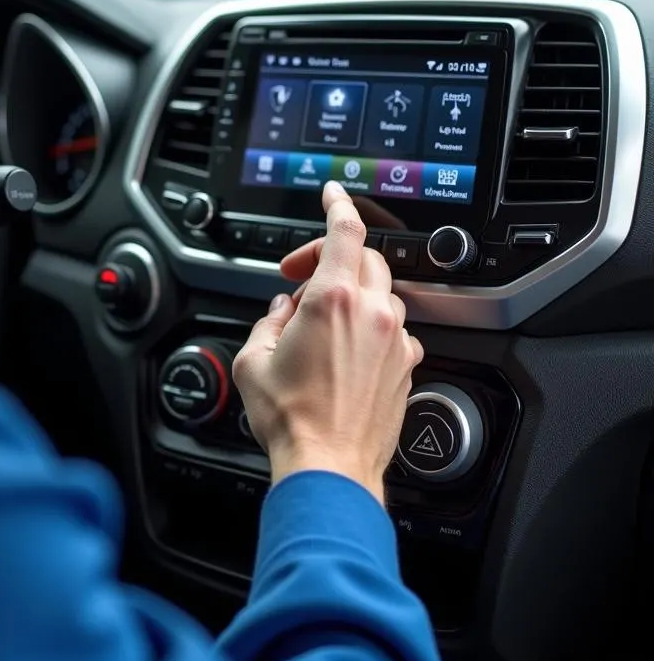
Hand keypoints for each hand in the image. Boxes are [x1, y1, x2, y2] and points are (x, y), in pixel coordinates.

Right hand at [232, 182, 422, 504]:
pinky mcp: (407, 367)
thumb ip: (267, 320)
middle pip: (366, 258)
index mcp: (333, 300)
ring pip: (381, 293)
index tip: (333, 192)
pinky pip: (392, 330)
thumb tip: (282, 309)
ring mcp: (395, 341)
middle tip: (301, 278)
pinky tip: (346, 350)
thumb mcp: (252, 359)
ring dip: (353, 293)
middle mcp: (372, 314)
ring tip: (320, 321)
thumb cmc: (291, 419)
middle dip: (333, 258)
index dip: (338, 204)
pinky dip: (371, 327)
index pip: (346, 231)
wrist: (329, 467)